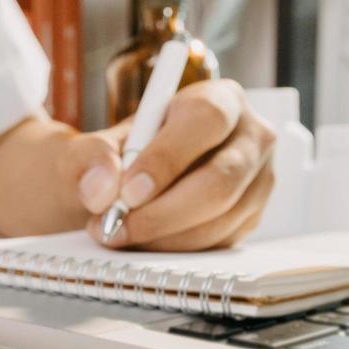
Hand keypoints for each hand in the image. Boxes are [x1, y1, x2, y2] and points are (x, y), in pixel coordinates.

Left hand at [62, 77, 276, 250]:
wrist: (135, 185)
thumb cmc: (122, 158)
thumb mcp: (97, 147)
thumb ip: (90, 158)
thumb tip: (102, 188)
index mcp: (221, 100)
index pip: (205, 121)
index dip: (166, 158)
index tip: (127, 192)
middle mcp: (252, 137)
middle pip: (220, 179)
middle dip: (162, 211)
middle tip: (116, 225)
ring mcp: (258, 181)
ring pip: (220, 218)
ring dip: (163, 236)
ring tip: (119, 232)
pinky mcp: (252, 217)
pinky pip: (218, 242)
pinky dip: (176, 248)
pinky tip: (145, 240)